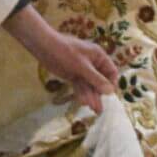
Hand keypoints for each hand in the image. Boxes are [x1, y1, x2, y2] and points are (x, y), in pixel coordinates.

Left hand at [4, 5, 118, 113]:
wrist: (44, 48)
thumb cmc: (66, 52)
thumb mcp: (83, 66)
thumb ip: (96, 79)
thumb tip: (111, 91)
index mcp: (98, 56)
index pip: (111, 71)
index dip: (111, 83)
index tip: (109, 95)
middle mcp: (92, 64)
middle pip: (100, 81)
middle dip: (99, 94)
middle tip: (99, 109)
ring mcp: (82, 70)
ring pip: (89, 85)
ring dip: (91, 96)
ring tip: (93, 109)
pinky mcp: (73, 75)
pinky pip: (80, 86)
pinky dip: (82, 93)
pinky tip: (83, 102)